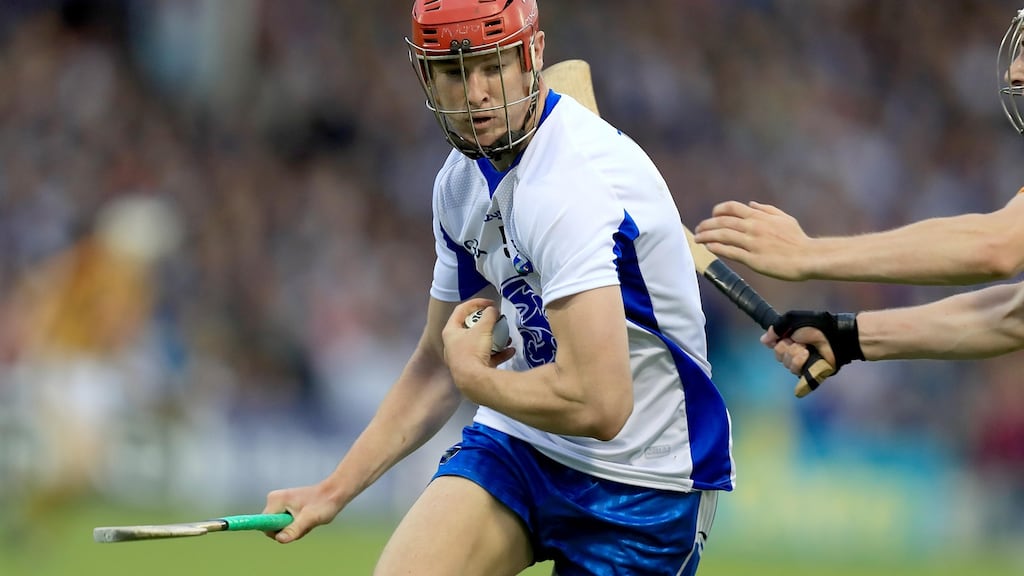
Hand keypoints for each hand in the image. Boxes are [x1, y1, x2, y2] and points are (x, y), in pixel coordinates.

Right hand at [262, 483, 343, 542]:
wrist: (334, 493)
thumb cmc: (324, 504)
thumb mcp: (310, 519)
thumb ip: (294, 529)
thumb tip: (279, 539)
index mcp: (275, 500)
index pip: (264, 525)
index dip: (275, 532)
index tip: (292, 527)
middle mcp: (274, 500)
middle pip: (272, 527)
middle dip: (288, 531)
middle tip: (305, 524)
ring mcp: (279, 504)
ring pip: (280, 528)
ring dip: (294, 530)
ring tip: (308, 521)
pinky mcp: (285, 508)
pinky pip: (286, 525)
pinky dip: (297, 527)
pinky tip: (307, 520)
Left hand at [442, 299, 515, 382]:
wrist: (473, 382)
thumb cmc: (473, 351)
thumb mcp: (483, 329)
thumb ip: (489, 315)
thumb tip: (494, 310)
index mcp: (451, 331)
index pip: (461, 310)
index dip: (476, 303)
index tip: (491, 303)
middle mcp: (454, 345)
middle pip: (471, 328)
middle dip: (487, 323)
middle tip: (497, 319)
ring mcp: (463, 358)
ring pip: (480, 343)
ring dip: (494, 338)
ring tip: (506, 335)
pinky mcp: (473, 370)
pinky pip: (487, 357)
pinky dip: (498, 353)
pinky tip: (510, 351)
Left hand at [694, 201, 811, 280]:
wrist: (808, 257)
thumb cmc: (798, 239)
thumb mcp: (784, 218)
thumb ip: (766, 210)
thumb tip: (751, 204)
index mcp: (760, 217)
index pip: (732, 208)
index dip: (718, 210)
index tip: (711, 216)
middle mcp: (753, 227)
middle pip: (722, 222)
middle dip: (706, 224)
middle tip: (698, 229)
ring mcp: (752, 243)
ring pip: (723, 236)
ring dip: (706, 236)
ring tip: (697, 239)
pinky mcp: (753, 259)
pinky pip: (730, 252)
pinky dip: (717, 248)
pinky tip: (709, 247)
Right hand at [762, 310, 863, 375]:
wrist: (836, 336)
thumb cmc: (817, 326)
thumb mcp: (791, 320)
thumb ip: (776, 328)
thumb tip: (763, 340)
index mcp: (790, 340)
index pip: (775, 347)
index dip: (778, 344)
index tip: (786, 338)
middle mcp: (795, 352)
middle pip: (780, 357)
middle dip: (788, 350)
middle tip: (801, 344)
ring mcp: (804, 363)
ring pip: (789, 366)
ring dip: (797, 358)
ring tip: (808, 351)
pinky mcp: (812, 372)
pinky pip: (801, 378)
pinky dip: (801, 375)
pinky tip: (805, 364)